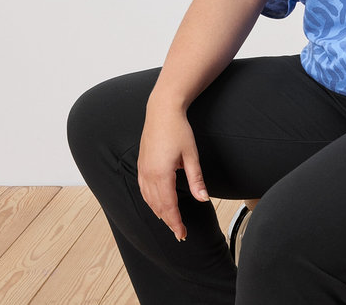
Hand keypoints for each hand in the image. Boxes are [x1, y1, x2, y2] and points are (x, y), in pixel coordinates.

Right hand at [137, 102, 209, 240]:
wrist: (162, 111)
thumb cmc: (178, 130)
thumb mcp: (191, 155)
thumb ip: (196, 179)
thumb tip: (203, 198)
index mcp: (161, 175)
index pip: (169, 207)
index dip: (175, 223)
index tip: (182, 234)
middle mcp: (149, 175)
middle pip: (158, 207)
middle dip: (168, 221)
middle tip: (180, 233)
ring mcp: (143, 170)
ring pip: (149, 200)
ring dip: (159, 213)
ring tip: (170, 222)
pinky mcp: (141, 165)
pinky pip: (144, 190)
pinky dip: (151, 202)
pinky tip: (157, 204)